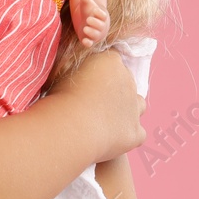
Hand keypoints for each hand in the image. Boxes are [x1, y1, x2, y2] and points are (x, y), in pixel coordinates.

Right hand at [46, 47, 146, 161]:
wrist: (72, 126)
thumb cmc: (59, 96)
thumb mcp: (60, 71)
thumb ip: (72, 65)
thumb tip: (72, 67)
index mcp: (110, 62)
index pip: (110, 60)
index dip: (98, 71)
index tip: (86, 80)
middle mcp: (128, 81)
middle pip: (125, 81)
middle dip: (113, 89)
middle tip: (92, 102)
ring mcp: (134, 108)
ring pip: (138, 105)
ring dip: (126, 109)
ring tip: (106, 119)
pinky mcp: (136, 133)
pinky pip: (138, 133)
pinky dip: (127, 135)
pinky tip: (111, 138)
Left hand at [72, 0, 110, 48]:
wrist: (89, 23)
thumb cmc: (90, 12)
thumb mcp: (87, 5)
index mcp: (101, 17)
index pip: (103, 16)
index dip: (99, 13)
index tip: (94, 10)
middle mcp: (101, 26)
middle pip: (101, 26)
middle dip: (95, 23)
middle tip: (88, 19)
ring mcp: (96, 34)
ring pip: (96, 35)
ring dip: (91, 32)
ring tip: (85, 28)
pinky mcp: (89, 40)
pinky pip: (90, 44)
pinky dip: (88, 43)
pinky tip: (84, 41)